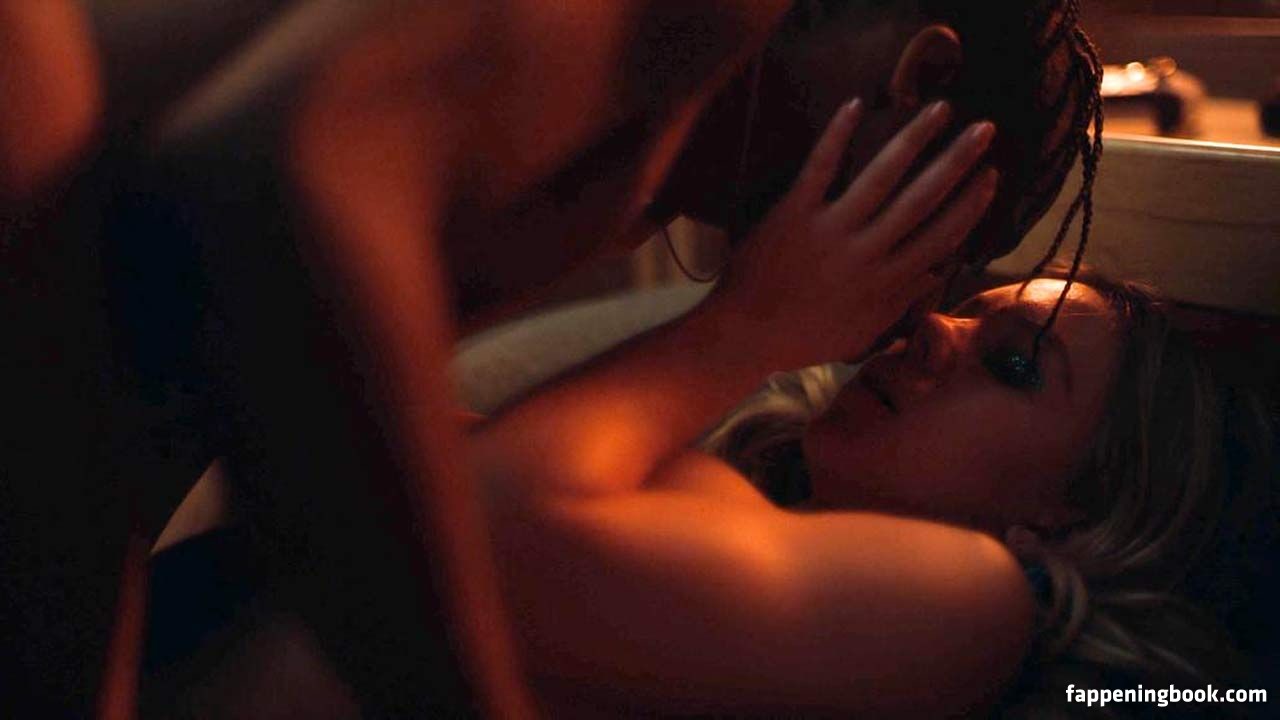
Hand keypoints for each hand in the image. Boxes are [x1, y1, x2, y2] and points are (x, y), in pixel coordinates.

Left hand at [704, 98, 998, 369]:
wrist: (744, 335)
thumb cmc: (803, 338)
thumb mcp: (861, 331)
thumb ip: (901, 301)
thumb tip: (939, 272)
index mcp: (885, 282)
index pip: (941, 237)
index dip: (970, 205)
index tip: (991, 176)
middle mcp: (865, 252)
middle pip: (922, 200)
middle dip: (957, 162)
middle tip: (985, 129)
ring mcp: (830, 229)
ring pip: (882, 177)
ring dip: (914, 139)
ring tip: (942, 109)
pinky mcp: (794, 214)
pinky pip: (819, 168)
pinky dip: (837, 135)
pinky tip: (856, 104)